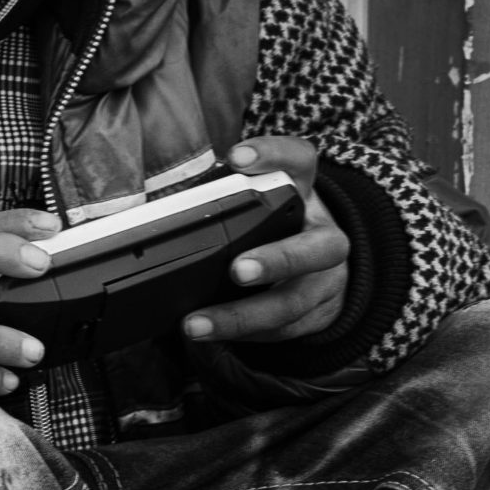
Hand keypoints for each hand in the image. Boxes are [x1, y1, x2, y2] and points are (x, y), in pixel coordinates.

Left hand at [183, 136, 348, 343]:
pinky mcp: (317, 314)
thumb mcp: (258, 196)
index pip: (299, 160)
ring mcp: (326, 280)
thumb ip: (223, 191)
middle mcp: (323, 235)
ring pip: (294, 303)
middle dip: (277, 261)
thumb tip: (163, 201)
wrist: (321, 262)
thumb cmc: (272, 221)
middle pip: (316, 248)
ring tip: (197, 324)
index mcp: (303, 192)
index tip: (236, 156)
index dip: (272, 154)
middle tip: (238, 270)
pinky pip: (282, 330)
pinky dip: (243, 334)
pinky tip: (212, 334)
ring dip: (243, 316)